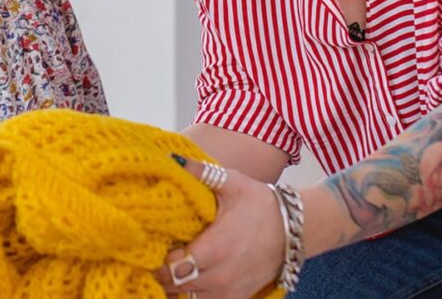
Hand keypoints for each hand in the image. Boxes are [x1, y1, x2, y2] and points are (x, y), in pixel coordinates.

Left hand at [155, 158, 284, 298]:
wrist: (294, 229)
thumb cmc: (260, 203)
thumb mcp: (231, 182)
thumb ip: (199, 171)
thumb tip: (170, 157)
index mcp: (214, 248)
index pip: (170, 267)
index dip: (154, 257)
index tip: (148, 241)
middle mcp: (219, 276)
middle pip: (174, 286)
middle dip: (159, 272)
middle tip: (151, 253)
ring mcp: (228, 292)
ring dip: (174, 286)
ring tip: (166, 267)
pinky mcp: (237, 298)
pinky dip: (191, 294)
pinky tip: (187, 278)